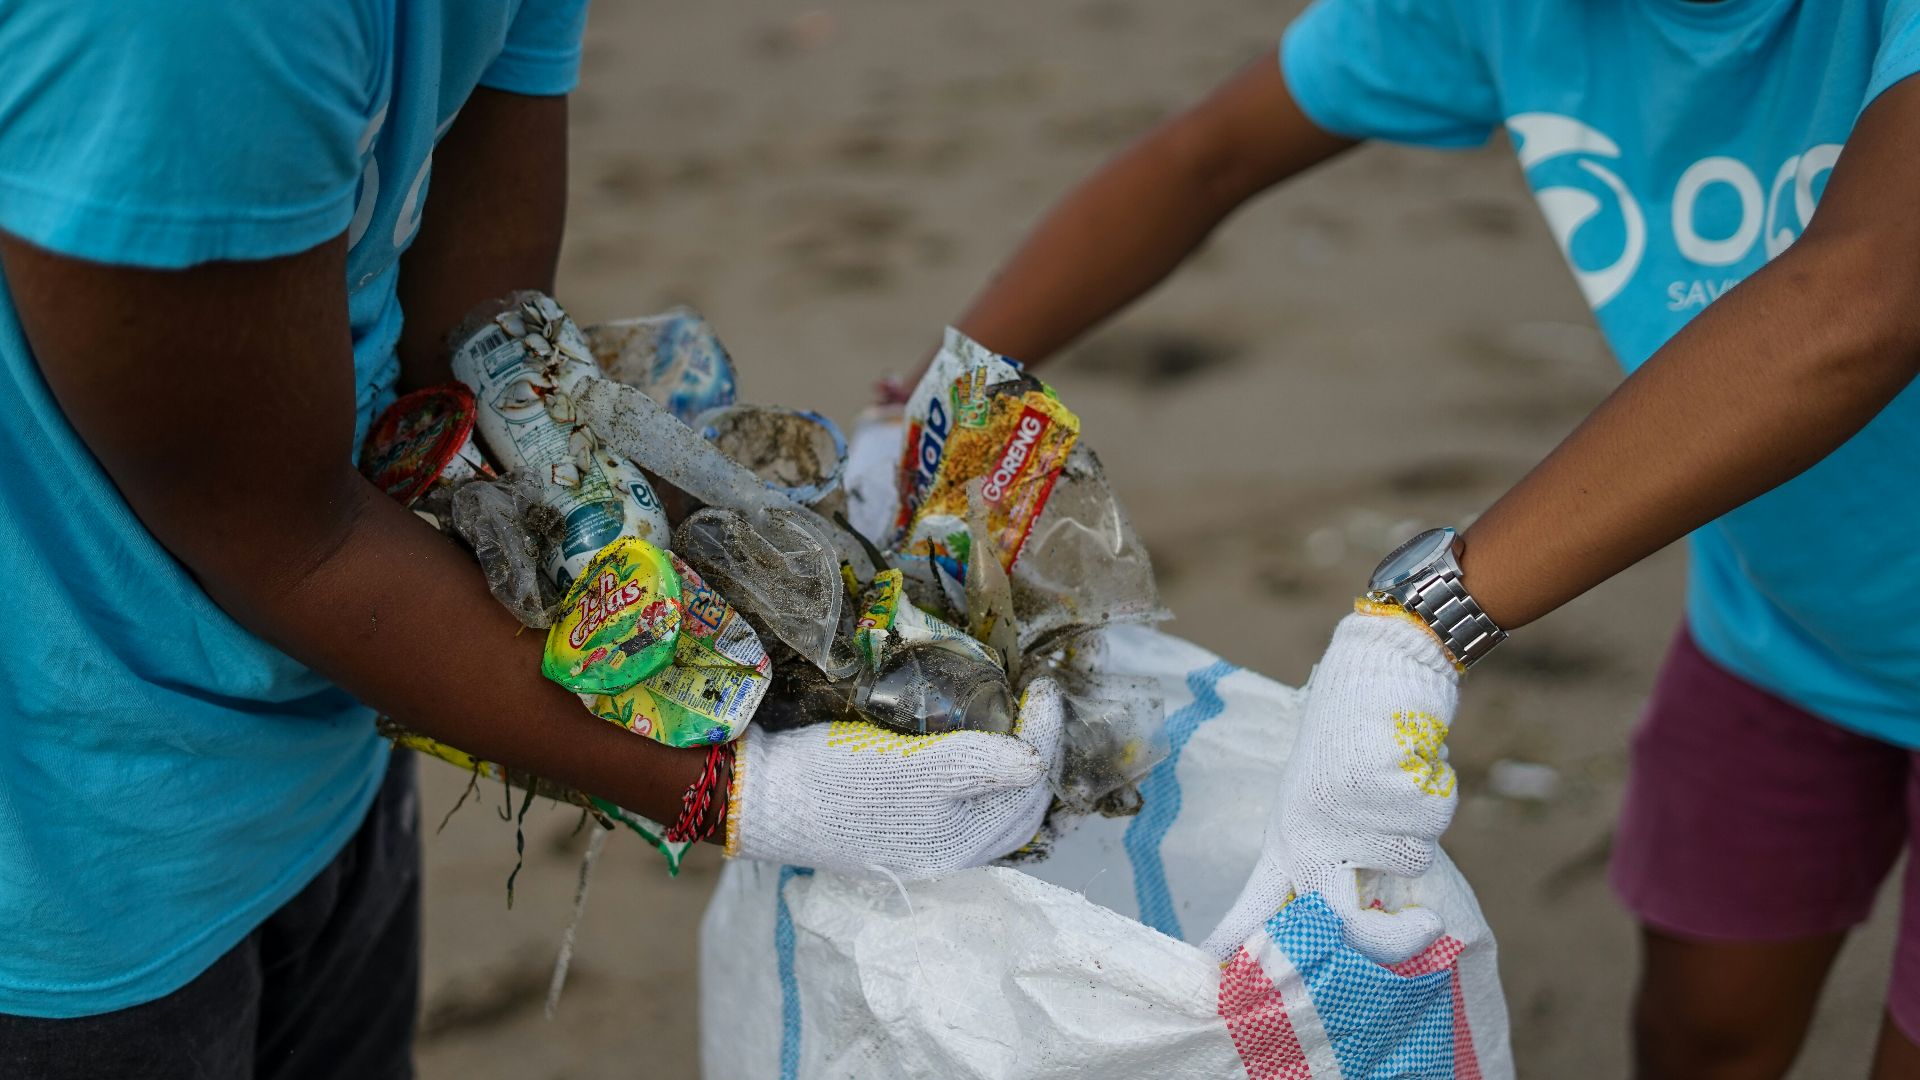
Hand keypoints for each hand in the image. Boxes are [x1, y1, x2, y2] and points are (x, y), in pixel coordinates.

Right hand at [726, 677, 1064, 877]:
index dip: (1046, 734)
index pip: (1030, 787)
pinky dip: (984, 774)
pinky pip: (966, 803)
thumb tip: (1038, 761)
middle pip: (1021, 802)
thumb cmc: (837, 781)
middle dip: (1039, 750)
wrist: (763, 798)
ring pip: (995, 806)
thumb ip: (979, 765)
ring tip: (1017, 720)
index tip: (1043, 685)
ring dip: (1015, 764)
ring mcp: (927, 841)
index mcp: (962, 844)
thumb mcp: (913, 767)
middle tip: (1038, 700)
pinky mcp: (903, 825)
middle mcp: (952, 851)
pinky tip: (978, 747)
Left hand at [1203, 608, 1459, 963]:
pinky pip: (1431, 821)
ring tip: (1392, 781)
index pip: (1257, 902)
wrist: (1372, 671)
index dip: (1241, 941)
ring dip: (1416, 827)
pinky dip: (1432, 795)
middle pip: (1343, 919)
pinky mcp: (1386, 792)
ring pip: (1409, 859)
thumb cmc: (1348, 742)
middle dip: (1388, 939)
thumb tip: (1357, 922)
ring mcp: (1348, 815)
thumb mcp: (1321, 803)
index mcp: (1287, 837)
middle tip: (1423, 928)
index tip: (1216, 973)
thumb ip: (1331, 856)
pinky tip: (1408, 762)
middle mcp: (1310, 833)